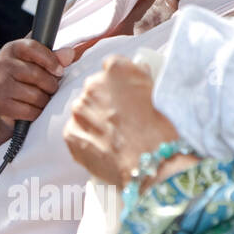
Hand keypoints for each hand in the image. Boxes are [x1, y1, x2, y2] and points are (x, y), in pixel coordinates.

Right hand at [0, 37, 76, 130]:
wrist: (0, 105)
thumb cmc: (24, 81)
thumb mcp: (37, 64)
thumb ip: (55, 57)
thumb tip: (70, 53)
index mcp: (11, 49)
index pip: (32, 47)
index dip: (50, 60)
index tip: (59, 70)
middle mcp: (1, 64)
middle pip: (37, 74)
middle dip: (50, 85)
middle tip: (50, 89)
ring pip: (35, 95)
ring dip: (44, 101)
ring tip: (41, 100)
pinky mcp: (0, 104)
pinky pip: (30, 110)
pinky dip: (37, 113)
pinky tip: (33, 110)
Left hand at [63, 55, 183, 189]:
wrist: (152, 166)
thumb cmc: (163, 130)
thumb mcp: (161, 94)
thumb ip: (143, 77)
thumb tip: (137, 70)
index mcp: (116, 70)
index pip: (112, 67)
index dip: (121, 81)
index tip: (127, 92)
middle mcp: (92, 85)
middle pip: (96, 88)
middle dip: (106, 100)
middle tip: (123, 118)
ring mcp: (79, 110)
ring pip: (85, 110)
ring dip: (96, 119)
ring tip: (116, 136)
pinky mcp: (71, 133)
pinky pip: (78, 131)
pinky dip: (88, 138)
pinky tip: (105, 147)